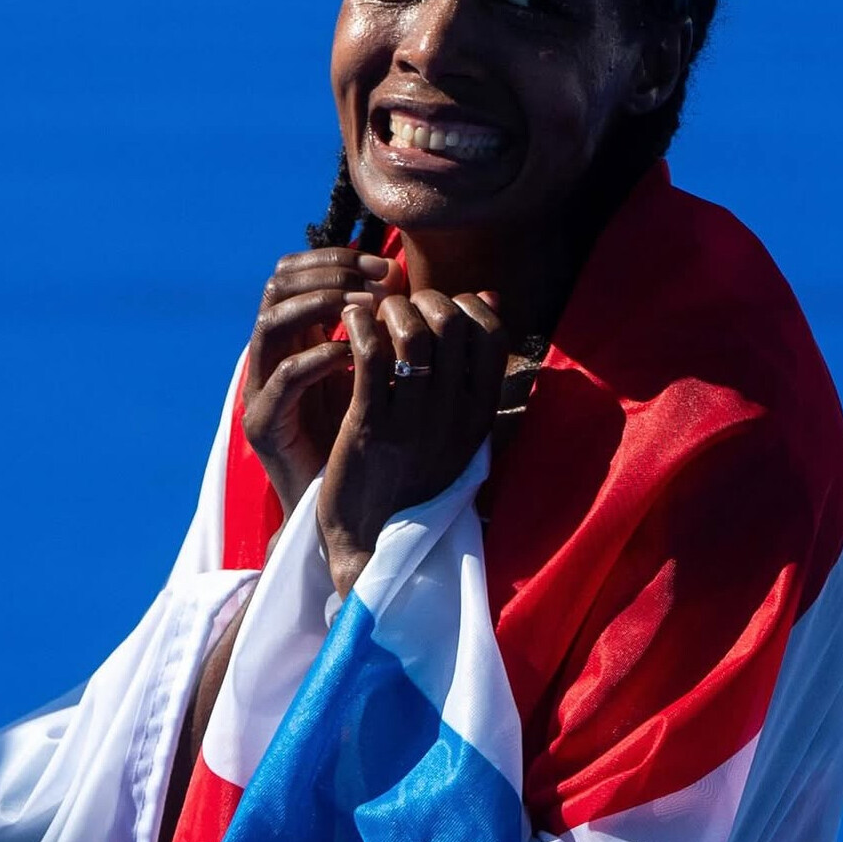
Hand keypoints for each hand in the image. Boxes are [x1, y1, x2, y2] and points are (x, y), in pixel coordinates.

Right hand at [242, 248, 403, 519]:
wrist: (343, 507)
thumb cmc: (367, 435)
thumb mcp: (382, 372)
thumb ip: (394, 329)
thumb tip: (434, 283)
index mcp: (297, 337)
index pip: (299, 271)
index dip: (339, 258)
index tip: (388, 265)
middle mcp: (273, 354)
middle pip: (279, 284)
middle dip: (331, 274)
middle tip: (380, 282)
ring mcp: (262, 387)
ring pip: (271, 322)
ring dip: (320, 306)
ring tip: (366, 310)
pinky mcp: (263, 423)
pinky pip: (283, 379)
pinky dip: (316, 358)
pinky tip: (352, 356)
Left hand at [316, 290, 507, 596]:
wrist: (372, 544)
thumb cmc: (410, 477)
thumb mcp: (455, 426)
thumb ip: (472, 369)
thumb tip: (493, 297)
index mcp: (479, 415)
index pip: (492, 334)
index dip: (464, 304)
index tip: (436, 309)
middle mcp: (454, 417)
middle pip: (452, 324)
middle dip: (422, 299)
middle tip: (398, 307)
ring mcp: (413, 423)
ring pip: (412, 334)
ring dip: (390, 310)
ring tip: (373, 314)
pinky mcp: (369, 428)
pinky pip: (371, 357)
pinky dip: (360, 327)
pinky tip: (350, 323)